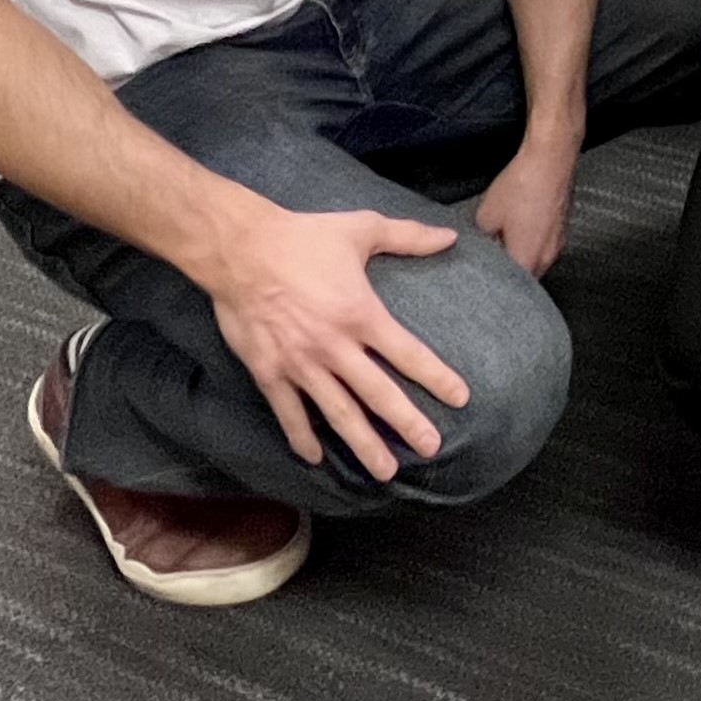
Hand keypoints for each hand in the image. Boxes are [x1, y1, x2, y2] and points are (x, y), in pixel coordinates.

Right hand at [203, 204, 470, 478]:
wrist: (240, 250)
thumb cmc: (304, 236)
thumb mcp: (361, 228)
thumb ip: (408, 236)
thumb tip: (450, 237)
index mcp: (361, 314)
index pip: (408, 353)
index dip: (437, 377)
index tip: (460, 399)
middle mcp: (334, 347)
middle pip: (378, 394)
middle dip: (406, 424)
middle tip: (430, 448)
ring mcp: (300, 364)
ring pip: (337, 414)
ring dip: (362, 444)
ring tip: (384, 472)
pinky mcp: (269, 372)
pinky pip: (289, 413)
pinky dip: (301, 438)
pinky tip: (316, 458)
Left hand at [473, 131, 578, 276]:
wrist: (551, 158)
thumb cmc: (521, 186)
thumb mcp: (485, 216)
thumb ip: (481, 240)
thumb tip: (481, 248)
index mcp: (527, 262)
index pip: (506, 288)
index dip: (491, 283)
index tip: (478, 278)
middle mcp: (547, 259)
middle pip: (523, 276)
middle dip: (506, 270)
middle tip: (488, 260)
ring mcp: (558, 244)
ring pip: (534, 260)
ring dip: (519, 255)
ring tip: (502, 241)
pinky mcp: (563, 229)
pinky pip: (543, 245)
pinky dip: (531, 242)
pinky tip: (519, 226)